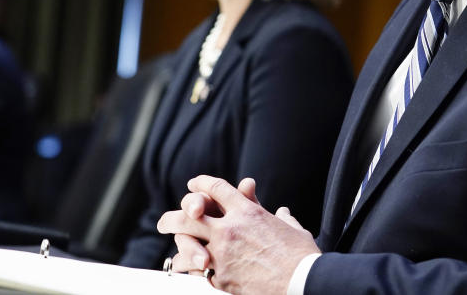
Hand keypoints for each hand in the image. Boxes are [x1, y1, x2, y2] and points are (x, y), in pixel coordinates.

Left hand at [157, 176, 319, 294]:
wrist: (301, 282)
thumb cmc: (301, 256)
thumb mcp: (292, 228)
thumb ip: (282, 218)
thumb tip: (283, 214)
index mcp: (248, 212)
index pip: (216, 189)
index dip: (201, 184)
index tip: (193, 184)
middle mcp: (230, 229)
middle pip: (190, 214)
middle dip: (174, 216)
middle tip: (164, 222)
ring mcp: (223, 254)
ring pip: (187, 244)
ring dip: (179, 246)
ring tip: (174, 251)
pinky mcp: (221, 278)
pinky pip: (198, 271)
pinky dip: (194, 270)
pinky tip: (191, 271)